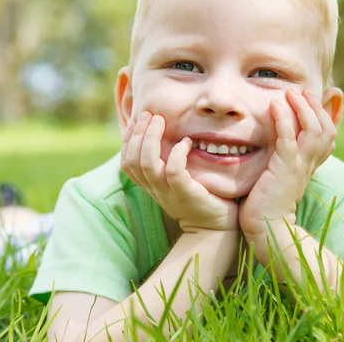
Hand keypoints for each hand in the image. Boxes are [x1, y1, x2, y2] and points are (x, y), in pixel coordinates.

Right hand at [121, 111, 238, 232]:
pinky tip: (186, 143)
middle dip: (138, 133)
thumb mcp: (179, 180)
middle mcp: (156, 189)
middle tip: (150, 115)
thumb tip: (165, 135)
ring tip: (161, 121)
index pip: (127, 162)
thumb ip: (169, 162)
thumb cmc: (202, 197)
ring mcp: (169, 193)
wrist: (217, 228)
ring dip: (151, 139)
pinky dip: (177, 154)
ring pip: (148, 164)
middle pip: (133, 161)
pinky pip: (174, 172)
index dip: (128, 140)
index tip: (138, 120)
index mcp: (151, 185)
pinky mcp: (187, 194)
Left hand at [239, 89, 336, 235]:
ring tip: (291, 92)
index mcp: (310, 165)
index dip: (323, 113)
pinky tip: (275, 106)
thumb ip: (283, 154)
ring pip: (313, 131)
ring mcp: (299, 167)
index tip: (309, 97)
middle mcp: (309, 164)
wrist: (265, 227)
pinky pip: (289, 140)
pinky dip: (284, 120)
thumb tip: (281, 137)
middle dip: (314, 106)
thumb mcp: (279, 173)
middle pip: (326, 129)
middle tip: (301, 90)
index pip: (328, 134)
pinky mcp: (284, 170)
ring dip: (302, 108)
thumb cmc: (267, 200)